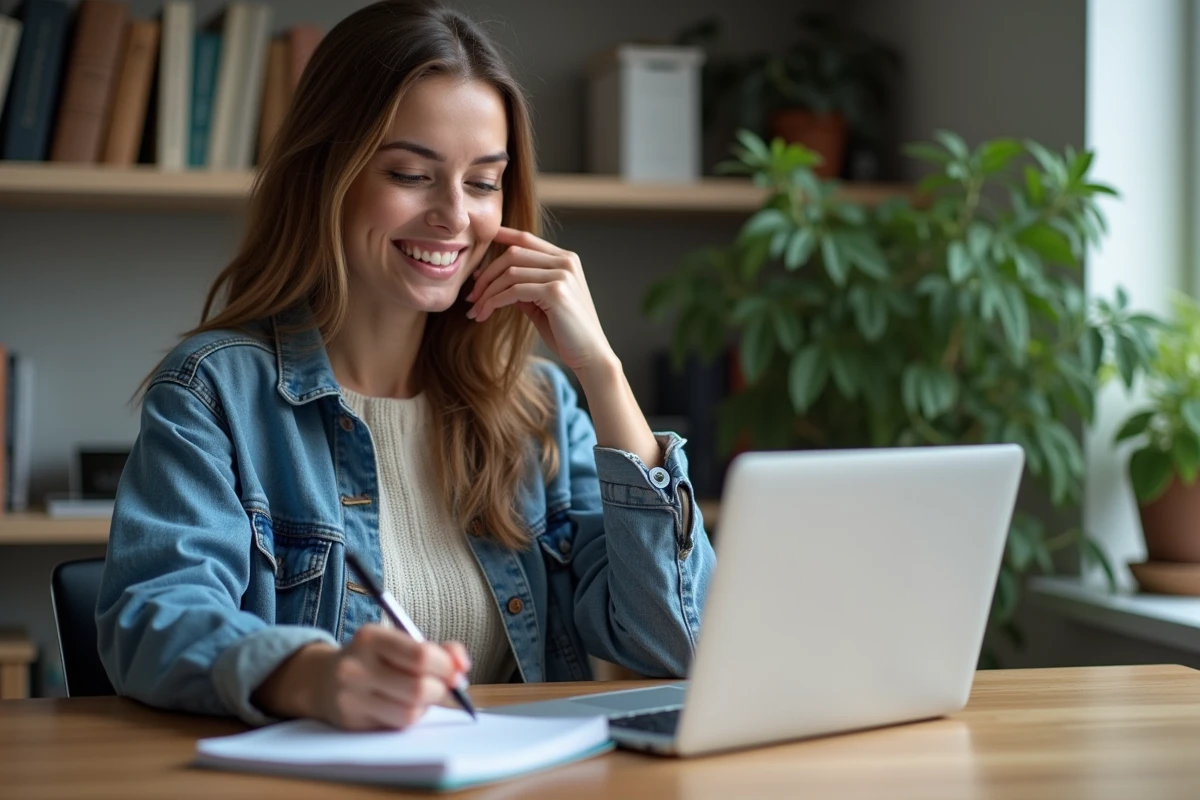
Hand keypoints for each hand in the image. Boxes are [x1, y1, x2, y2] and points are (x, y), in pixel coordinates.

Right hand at [255, 626, 470, 729]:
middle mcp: (356, 667)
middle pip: (418, 688)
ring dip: (426, 706)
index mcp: (371, 638)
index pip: (421, 656)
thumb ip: (436, 650)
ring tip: (422, 696)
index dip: (447, 667)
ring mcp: (351, 696)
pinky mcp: (352, 721)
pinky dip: (410, 717)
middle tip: (446, 686)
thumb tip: (462, 666)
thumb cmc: (374, 659)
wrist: (323, 680)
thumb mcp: (399, 642)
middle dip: (441, 690)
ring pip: (409, 712)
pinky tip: (404, 705)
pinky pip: (396, 725)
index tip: (458, 671)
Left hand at [466, 226, 614, 372]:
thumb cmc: (566, 333)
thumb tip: (495, 280)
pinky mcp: (555, 291)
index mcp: (565, 260)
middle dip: (486, 274)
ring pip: (510, 272)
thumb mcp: (541, 304)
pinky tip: (485, 314)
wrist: (590, 355)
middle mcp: (565, 262)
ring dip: (487, 292)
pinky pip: (514, 291)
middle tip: (471, 296)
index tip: (478, 245)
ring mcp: (562, 275)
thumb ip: (523, 287)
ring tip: (475, 310)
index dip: (501, 236)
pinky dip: (494, 302)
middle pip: (513, 254)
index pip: (526, 239)